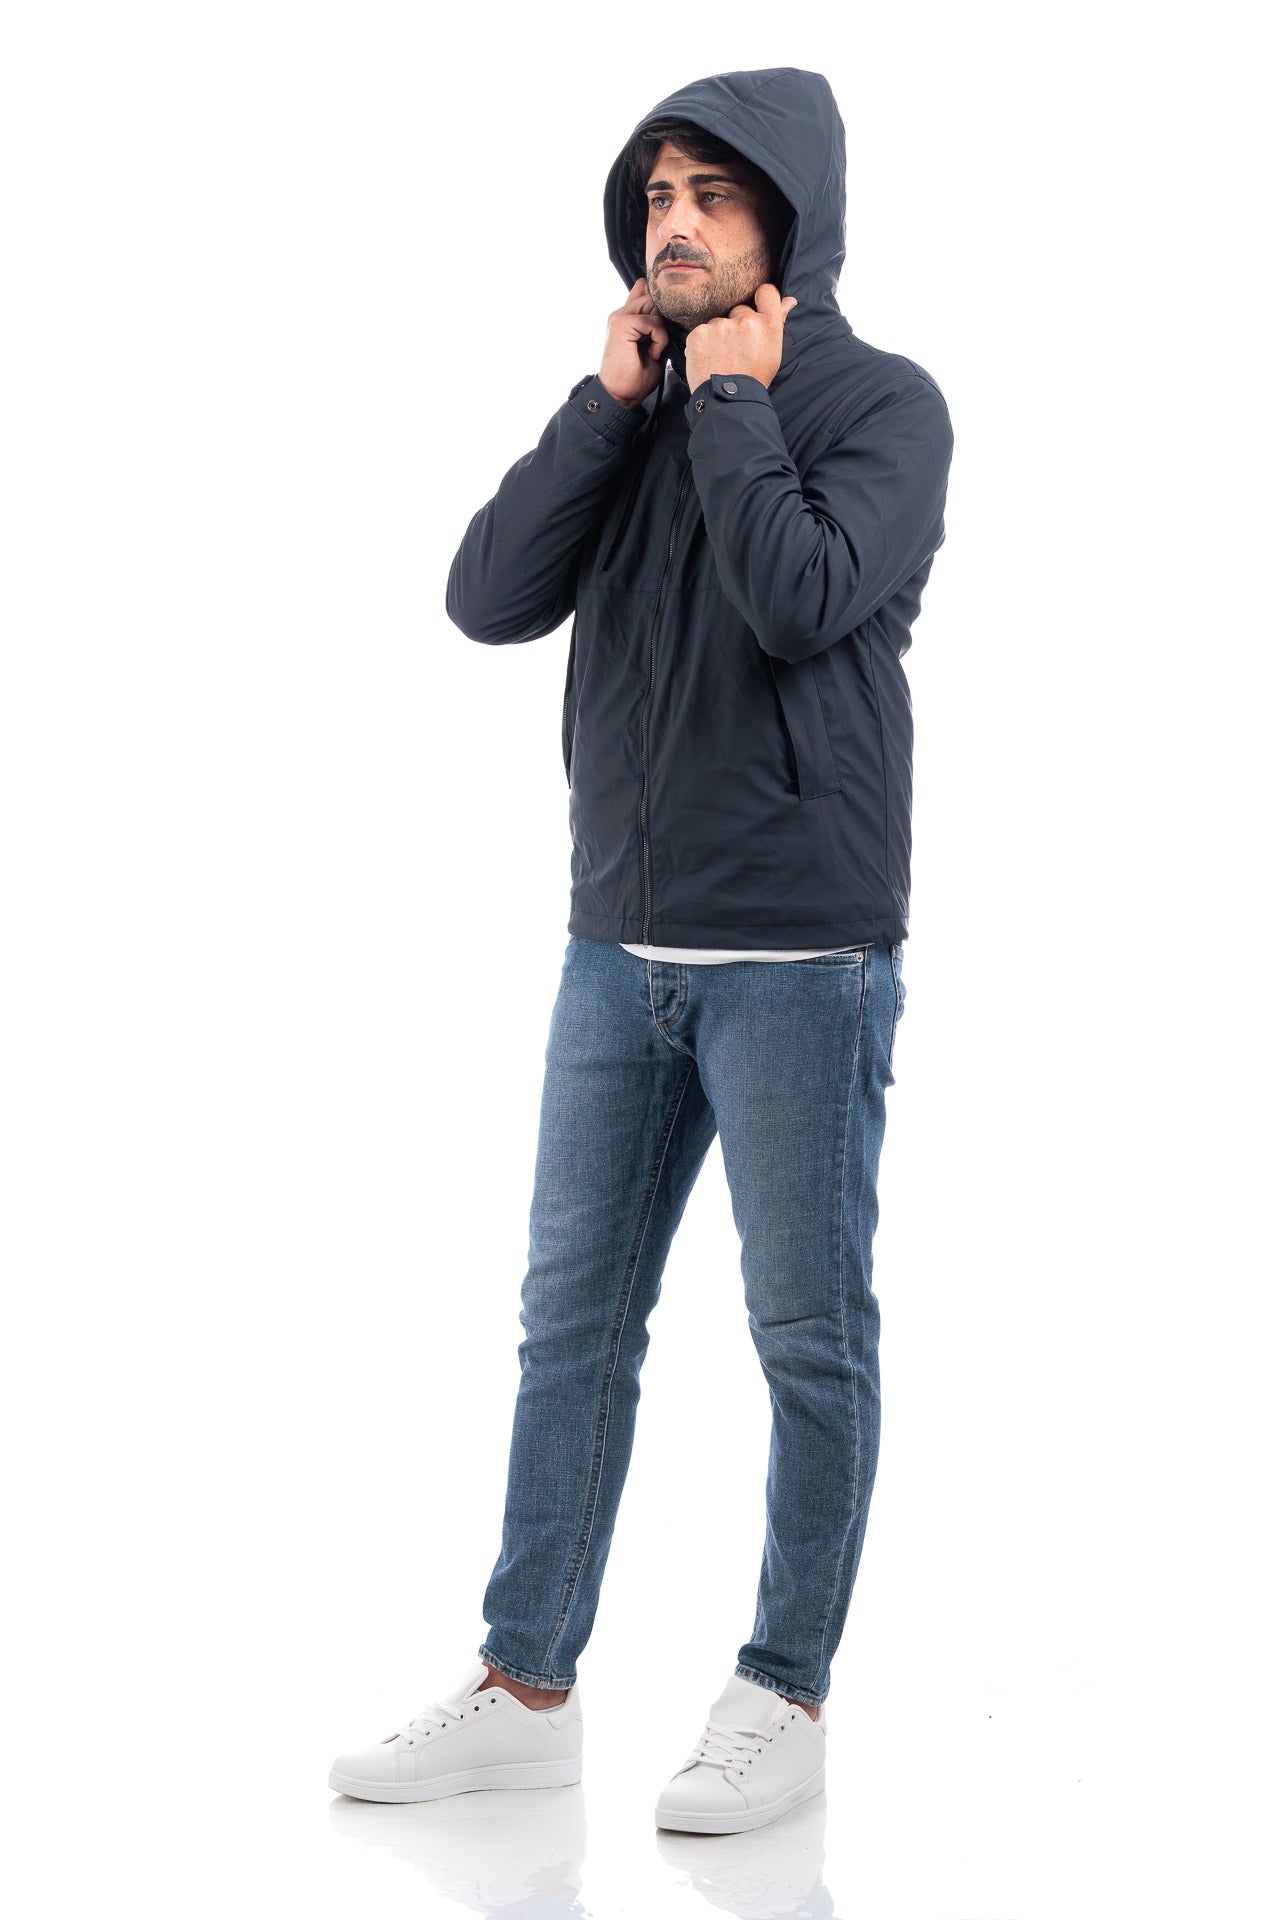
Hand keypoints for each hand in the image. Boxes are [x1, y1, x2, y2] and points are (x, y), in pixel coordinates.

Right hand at [598, 276, 668, 410]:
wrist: (621, 394)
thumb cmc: (637, 376)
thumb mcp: (654, 346)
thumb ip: (659, 328)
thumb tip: (673, 314)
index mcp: (628, 317)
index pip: (644, 289)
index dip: (659, 300)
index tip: (669, 320)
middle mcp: (622, 313)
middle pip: (653, 297)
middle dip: (664, 319)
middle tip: (660, 344)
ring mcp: (620, 317)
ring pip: (653, 306)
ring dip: (661, 330)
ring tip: (655, 350)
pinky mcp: (621, 324)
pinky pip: (652, 321)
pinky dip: (659, 338)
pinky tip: (653, 353)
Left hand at [684, 283, 797, 393]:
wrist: (729, 402)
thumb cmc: (754, 378)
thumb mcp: (773, 352)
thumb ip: (778, 322)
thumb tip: (789, 300)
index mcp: (768, 326)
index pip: (767, 293)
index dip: (761, 298)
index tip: (756, 310)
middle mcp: (746, 322)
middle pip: (740, 310)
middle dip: (737, 326)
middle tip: (737, 351)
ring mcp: (721, 327)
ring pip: (719, 322)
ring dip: (719, 336)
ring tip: (722, 359)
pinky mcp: (700, 334)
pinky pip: (701, 332)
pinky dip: (703, 344)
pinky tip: (708, 359)